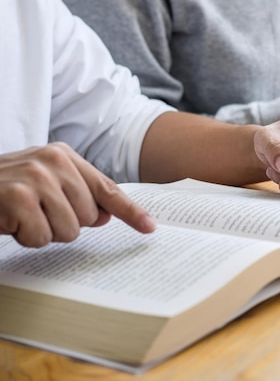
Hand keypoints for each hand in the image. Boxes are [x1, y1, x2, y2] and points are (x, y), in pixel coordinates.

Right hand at [0, 143, 155, 247]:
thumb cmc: (3, 190)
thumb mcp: (43, 185)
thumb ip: (77, 196)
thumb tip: (105, 216)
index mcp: (64, 155)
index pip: (107, 188)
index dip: (130, 211)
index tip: (150, 227)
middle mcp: (53, 161)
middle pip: (89, 217)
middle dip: (64, 224)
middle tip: (36, 213)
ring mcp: (36, 177)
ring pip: (68, 231)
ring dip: (43, 233)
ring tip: (21, 216)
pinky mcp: (19, 197)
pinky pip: (42, 237)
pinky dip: (25, 238)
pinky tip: (9, 222)